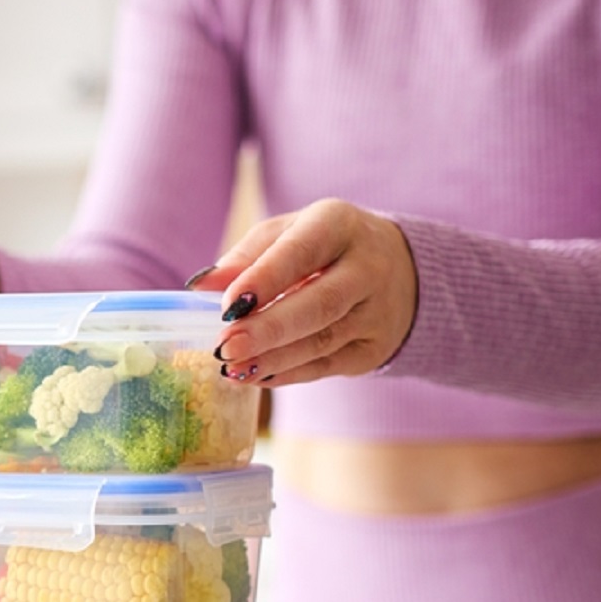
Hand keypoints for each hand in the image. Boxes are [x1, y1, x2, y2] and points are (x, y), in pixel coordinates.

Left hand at [190, 199, 417, 386]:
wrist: (400, 270)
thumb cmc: (323, 247)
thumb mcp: (288, 234)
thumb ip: (246, 256)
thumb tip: (200, 285)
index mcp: (338, 224)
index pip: (302, 252)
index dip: (265, 279)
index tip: (229, 305)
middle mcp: (367, 266)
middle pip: (318, 304)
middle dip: (269, 329)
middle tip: (226, 346)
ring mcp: (376, 311)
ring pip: (323, 341)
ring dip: (273, 358)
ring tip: (232, 367)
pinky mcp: (375, 347)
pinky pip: (327, 365)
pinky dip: (288, 374)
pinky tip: (256, 376)